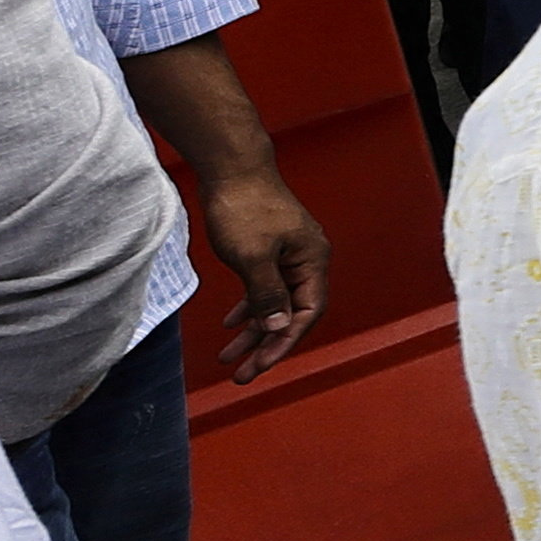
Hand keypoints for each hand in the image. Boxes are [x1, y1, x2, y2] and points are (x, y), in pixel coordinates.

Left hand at [197, 161, 333, 380]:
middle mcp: (307, 260)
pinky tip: (231, 322)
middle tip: (241, 373)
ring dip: (253, 330)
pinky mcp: (270, 248)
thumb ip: (267, 294)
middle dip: (265, 345)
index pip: (307, 314)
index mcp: (312, 261)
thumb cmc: (243, 206)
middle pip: (291, 314)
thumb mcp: (252, 257)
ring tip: (228, 356)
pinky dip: (249, 307)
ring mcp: (288, 254)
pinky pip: (264, 287)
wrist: (231, 167)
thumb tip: (280, 326)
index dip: (283, 343)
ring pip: (275, 302)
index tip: (258, 366)